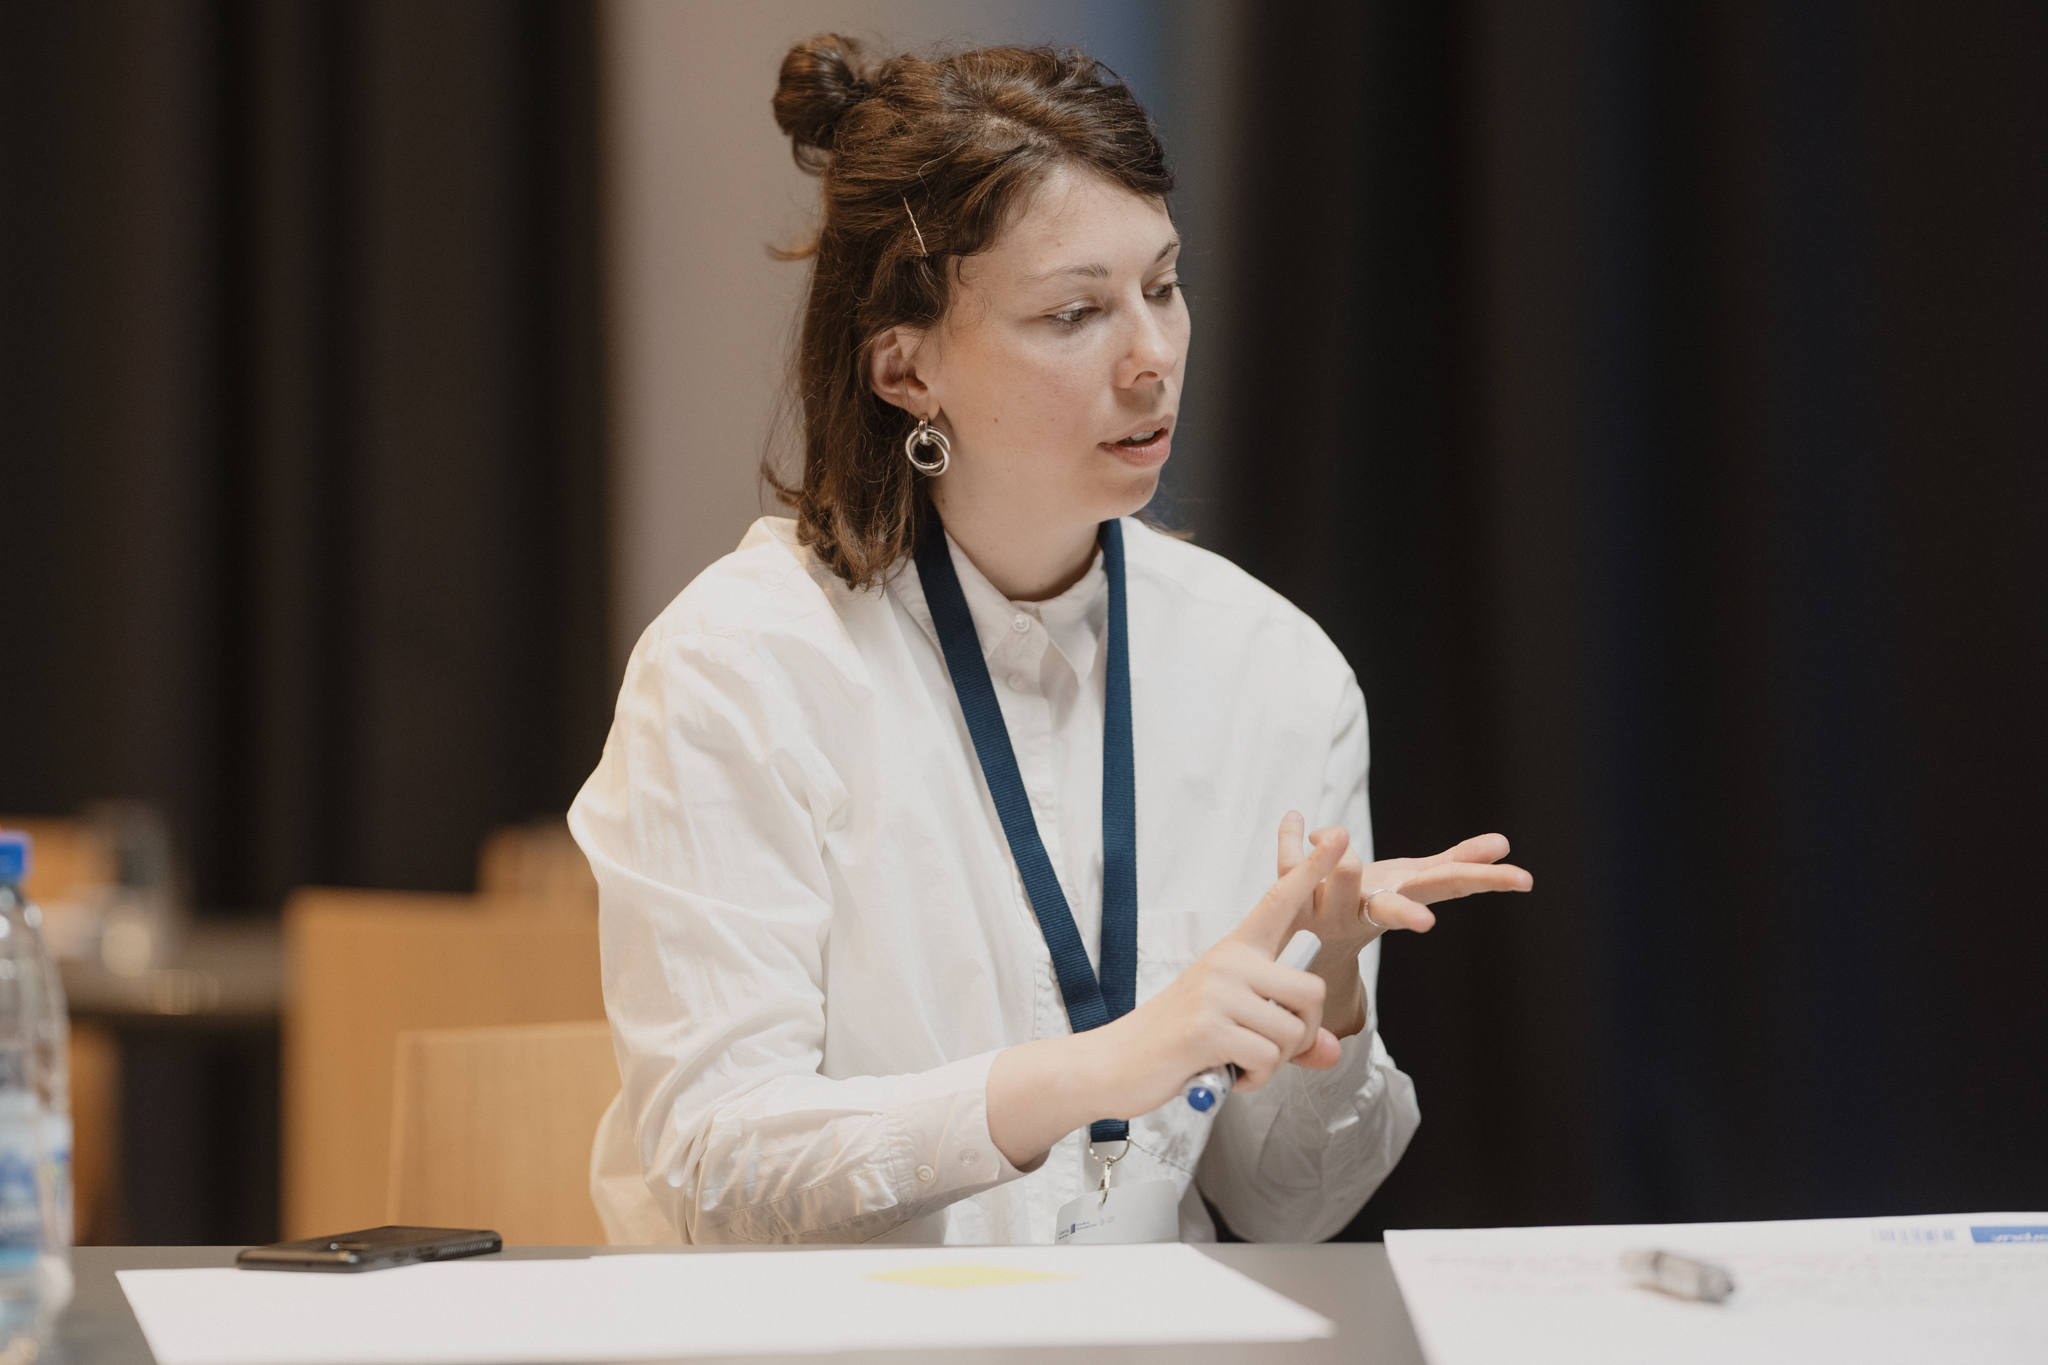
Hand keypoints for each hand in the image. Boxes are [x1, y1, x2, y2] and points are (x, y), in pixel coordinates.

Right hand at [986, 828, 1349, 1166]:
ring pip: (1292, 1032)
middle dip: (1305, 1032)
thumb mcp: (1236, 1029)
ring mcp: (1216, 993)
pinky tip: (1228, 1072)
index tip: (1337, 835)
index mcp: (1236, 952)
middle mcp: (1228, 962)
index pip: (1279, 901)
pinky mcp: (1207, 1028)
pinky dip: (1256, 1078)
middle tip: (1271, 1049)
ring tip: (1240, 1060)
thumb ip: (1287, 1037)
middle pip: (1312, 991)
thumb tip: (1331, 1053)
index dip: (1312, 869)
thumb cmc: (1178, 1041)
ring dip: (1276, 1062)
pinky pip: (1266, 1059)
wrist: (1114, 1062)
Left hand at [1276, 811, 1532, 1035]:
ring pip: (1339, 883)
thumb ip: (1455, 862)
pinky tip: (1295, 817)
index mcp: (1402, 900)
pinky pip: (1289, 867)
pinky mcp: (1294, 903)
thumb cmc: (1373, 903)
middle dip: (1406, 911)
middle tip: (1426, 922)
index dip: (1481, 880)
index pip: (1447, 888)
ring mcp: (1329, 911)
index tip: (1520, 880)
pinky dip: (1290, 840)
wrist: (1315, 947)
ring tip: (1333, 832)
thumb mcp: (1415, 883)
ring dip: (1337, 858)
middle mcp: (1368, 912)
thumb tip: (1503, 843)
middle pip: (1390, 907)